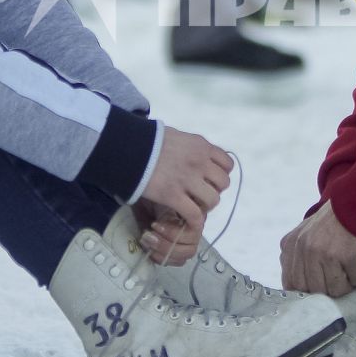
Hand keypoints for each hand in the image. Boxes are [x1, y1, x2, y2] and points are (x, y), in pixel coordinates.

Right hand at [137, 129, 230, 254]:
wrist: (128, 146)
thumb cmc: (148, 140)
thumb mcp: (177, 136)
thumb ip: (191, 147)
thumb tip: (196, 154)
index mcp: (201, 146)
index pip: (227, 164)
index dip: (220, 174)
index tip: (209, 179)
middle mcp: (199, 162)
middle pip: (223, 183)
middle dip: (214, 190)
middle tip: (200, 193)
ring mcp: (187, 180)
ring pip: (213, 200)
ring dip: (205, 205)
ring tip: (193, 205)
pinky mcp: (173, 196)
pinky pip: (195, 215)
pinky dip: (194, 220)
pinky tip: (187, 220)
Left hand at [280, 202, 355, 296]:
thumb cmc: (336, 219)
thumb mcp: (306, 233)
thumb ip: (298, 256)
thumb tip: (296, 287)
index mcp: (290, 245)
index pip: (291, 284)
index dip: (308, 292)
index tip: (322, 290)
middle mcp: (304, 249)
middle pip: (314, 291)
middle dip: (331, 289)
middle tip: (343, 279)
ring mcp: (325, 253)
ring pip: (336, 290)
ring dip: (350, 284)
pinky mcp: (347, 256)